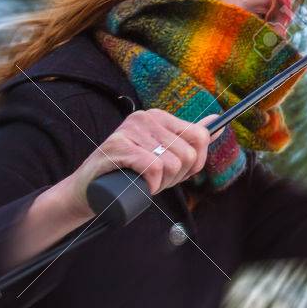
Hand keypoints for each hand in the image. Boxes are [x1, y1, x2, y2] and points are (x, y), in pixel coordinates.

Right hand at [57, 109, 212, 219]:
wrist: (88, 191)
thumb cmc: (131, 174)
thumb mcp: (164, 154)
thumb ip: (189, 137)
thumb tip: (218, 122)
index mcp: (159, 117)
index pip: (200, 136)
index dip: (195, 163)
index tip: (181, 173)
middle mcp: (145, 118)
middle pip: (187, 153)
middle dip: (178, 176)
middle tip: (158, 182)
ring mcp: (129, 130)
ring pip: (172, 163)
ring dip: (163, 183)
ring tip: (146, 184)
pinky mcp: (117, 146)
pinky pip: (153, 168)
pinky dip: (152, 185)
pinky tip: (143, 187)